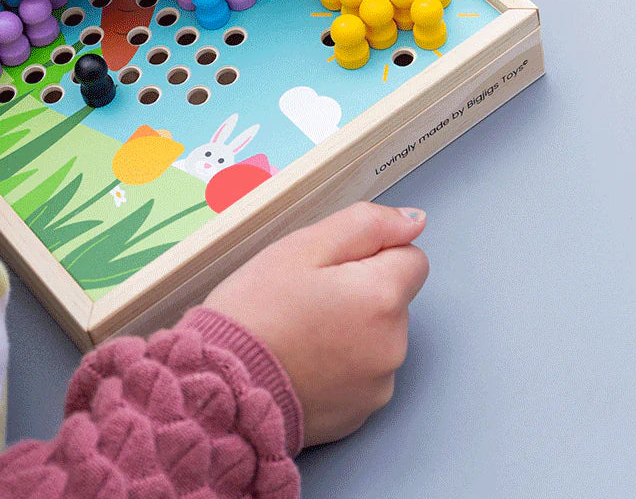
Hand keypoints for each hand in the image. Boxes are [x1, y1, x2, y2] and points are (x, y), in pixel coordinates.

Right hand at [203, 202, 428, 445]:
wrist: (221, 387)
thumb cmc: (255, 312)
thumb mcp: (303, 247)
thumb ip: (365, 225)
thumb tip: (414, 220)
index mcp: (383, 297)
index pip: (411, 257)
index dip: (371, 253)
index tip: (330, 267)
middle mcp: (393, 345)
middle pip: (393, 299)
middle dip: (360, 291)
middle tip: (306, 297)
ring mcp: (378, 386)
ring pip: (377, 336)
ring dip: (352, 328)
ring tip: (299, 332)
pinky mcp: (360, 414)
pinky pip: (362, 373)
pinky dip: (340, 365)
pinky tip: (302, 361)